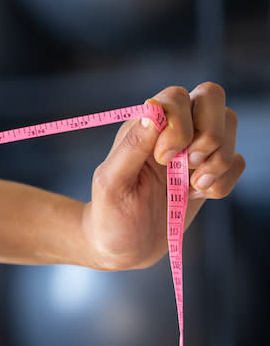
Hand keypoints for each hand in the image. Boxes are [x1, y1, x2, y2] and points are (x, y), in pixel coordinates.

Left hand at [82, 82, 245, 269]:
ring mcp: (193, 150)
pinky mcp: (209, 173)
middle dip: (209, 134)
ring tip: (192, 186)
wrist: (124, 248)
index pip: (176, 96)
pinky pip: (237, 161)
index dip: (179, 124)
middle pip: (211, 97)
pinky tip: (197, 196)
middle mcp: (172, 131)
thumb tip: (154, 111)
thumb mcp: (111, 183)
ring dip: (218, 159)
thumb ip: (131, 146)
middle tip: (186, 166)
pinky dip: (224, 181)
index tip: (162, 159)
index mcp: (144, 127)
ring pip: (229, 124)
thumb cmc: (109, 215)